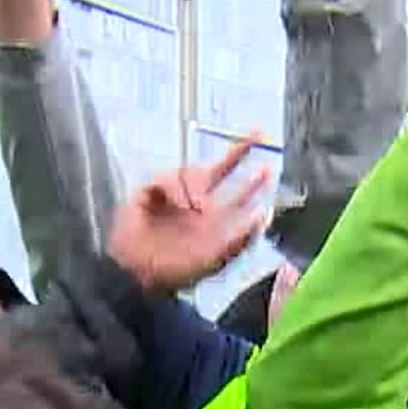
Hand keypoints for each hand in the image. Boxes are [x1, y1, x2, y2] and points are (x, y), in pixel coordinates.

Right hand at [107, 136, 270, 293]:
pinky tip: (179, 204)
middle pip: (220, 171)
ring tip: (196, 208)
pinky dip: (175, 188)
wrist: (137, 273)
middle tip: (259, 135)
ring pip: (192, 171)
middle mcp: (196, 204)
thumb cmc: (175, 272)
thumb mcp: (213, 261)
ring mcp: (174, 196)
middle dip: (240, 152)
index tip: (270, 168)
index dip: (254, 184)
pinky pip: (167, 177)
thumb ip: (239, 241)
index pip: (237, 197)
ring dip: (196, 186)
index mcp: (213, 221)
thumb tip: (263, 217)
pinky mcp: (150, 191)